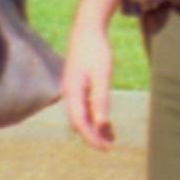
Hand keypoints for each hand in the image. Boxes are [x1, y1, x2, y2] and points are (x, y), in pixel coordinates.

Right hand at [59, 17, 117, 149]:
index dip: (91, 138)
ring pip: (81, 116)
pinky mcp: (77, 86)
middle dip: (93, 135)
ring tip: (111, 137)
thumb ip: (101, 100)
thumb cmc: (96, 51)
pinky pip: (84, 107)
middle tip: (110, 146)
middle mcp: (68, 93)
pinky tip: (106, 122)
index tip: (105, 148)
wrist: (87, 30)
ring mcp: (72, 90)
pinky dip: (94, 116)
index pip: (79, 123)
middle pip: (78, 122)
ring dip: (94, 127)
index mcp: (72, 92)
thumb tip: (101, 124)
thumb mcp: (102, 75)